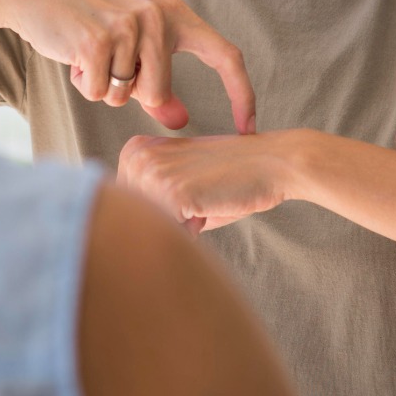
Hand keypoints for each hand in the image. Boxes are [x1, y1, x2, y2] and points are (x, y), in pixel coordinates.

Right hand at [0, 0, 255, 133]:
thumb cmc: (88, 26)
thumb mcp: (131, 49)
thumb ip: (157, 83)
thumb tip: (181, 121)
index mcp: (176, 15)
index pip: (226, 56)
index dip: (242, 94)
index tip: (249, 129)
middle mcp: (157, 16)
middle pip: (158, 92)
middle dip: (130, 94)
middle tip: (108, 64)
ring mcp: (128, 26)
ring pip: (126, 95)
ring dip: (103, 87)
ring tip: (89, 56)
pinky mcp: (97, 40)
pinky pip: (99, 92)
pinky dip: (84, 84)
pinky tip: (73, 56)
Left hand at [116, 133, 292, 234]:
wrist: (272, 163)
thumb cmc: (230, 181)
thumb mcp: (178, 185)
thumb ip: (149, 204)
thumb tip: (124, 244)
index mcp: (134, 151)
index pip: (127, 210)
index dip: (162, 214)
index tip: (189, 192)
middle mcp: (136, 158)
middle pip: (136, 223)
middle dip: (169, 223)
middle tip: (199, 198)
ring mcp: (152, 173)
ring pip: (153, 229)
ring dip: (181, 228)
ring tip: (203, 201)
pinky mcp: (172, 192)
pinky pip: (172, 234)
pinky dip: (193, 232)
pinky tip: (209, 205)